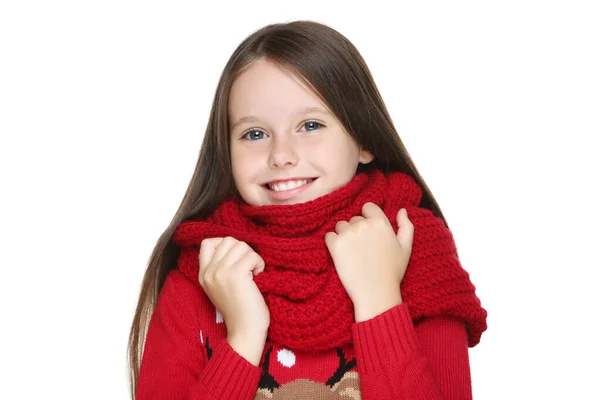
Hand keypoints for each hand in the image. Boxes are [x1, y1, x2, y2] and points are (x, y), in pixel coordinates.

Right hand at [199, 236, 268, 364]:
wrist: (245, 330)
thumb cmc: (240, 309)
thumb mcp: (221, 286)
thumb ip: (220, 268)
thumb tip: (235, 246)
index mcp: (203, 274)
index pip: (207, 243)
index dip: (225, 244)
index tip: (237, 258)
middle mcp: (209, 272)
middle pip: (228, 240)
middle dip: (243, 250)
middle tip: (249, 268)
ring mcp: (220, 272)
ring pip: (241, 245)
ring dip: (253, 256)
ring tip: (254, 273)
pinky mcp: (236, 275)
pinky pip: (252, 256)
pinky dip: (259, 264)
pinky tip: (258, 277)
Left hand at [324, 202, 413, 321]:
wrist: (376, 293)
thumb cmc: (392, 272)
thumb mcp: (406, 248)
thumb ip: (406, 226)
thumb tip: (402, 210)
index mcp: (380, 222)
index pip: (367, 207)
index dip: (368, 218)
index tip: (369, 232)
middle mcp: (363, 225)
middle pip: (354, 219)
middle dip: (356, 230)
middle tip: (362, 249)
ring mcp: (348, 234)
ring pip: (340, 226)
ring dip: (344, 235)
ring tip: (352, 253)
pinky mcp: (335, 245)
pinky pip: (329, 236)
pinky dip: (333, 243)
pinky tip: (342, 255)